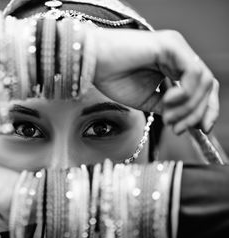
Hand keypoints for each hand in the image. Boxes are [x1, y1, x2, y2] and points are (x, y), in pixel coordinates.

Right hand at [92, 29, 218, 133]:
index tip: (201, 130)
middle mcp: (179, 55)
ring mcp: (176, 48)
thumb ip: (169, 108)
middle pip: (207, 85)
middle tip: (179, 129)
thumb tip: (187, 122)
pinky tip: (168, 101)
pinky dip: (185, 93)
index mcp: (174, 66)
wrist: (92, 64)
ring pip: (203, 81)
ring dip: (189, 106)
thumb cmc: (112, 79)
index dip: (206, 110)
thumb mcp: (147, 100)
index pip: (202, 87)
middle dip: (198, 113)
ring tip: (169, 118)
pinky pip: (192, 72)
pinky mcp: (170, 45)